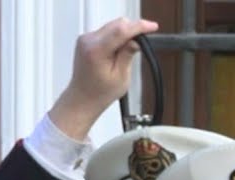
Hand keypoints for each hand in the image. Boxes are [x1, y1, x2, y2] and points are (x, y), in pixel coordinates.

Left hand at [48, 17, 159, 139]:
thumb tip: (137, 40)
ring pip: (112, 26)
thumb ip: (128, 55)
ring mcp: (85, 39)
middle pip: (117, 25)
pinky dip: (115, 37)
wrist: (82, 99)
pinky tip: (116, 52)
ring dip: (123, 34)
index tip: (152, 27)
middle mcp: (88, 41)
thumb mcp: (121, 77)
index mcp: (97, 51)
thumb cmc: (99, 93)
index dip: (139, 26)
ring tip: (124, 55)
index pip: (121, 30)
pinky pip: (106, 31)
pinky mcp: (85, 40)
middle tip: (141, 44)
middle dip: (132, 31)